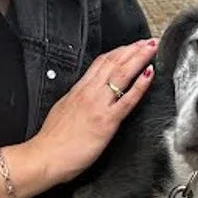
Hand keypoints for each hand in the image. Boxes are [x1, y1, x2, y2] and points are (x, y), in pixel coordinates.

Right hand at [27, 39, 158, 187]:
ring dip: (139, 58)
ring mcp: (99, 105)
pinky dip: (140, 84)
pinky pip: (127, 99)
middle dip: (133, 49)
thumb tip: (83, 99)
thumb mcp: (62, 111)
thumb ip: (76, 101)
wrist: (45, 157)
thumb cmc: (52, 141)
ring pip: (121, 74)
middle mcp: (89, 93)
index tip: (130, 46)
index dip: (118, 51)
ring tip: (152, 48)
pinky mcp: (107, 121)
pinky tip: (149, 74)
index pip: (101, 63)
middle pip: (113, 63)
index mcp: (78, 91)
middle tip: (147, 41)